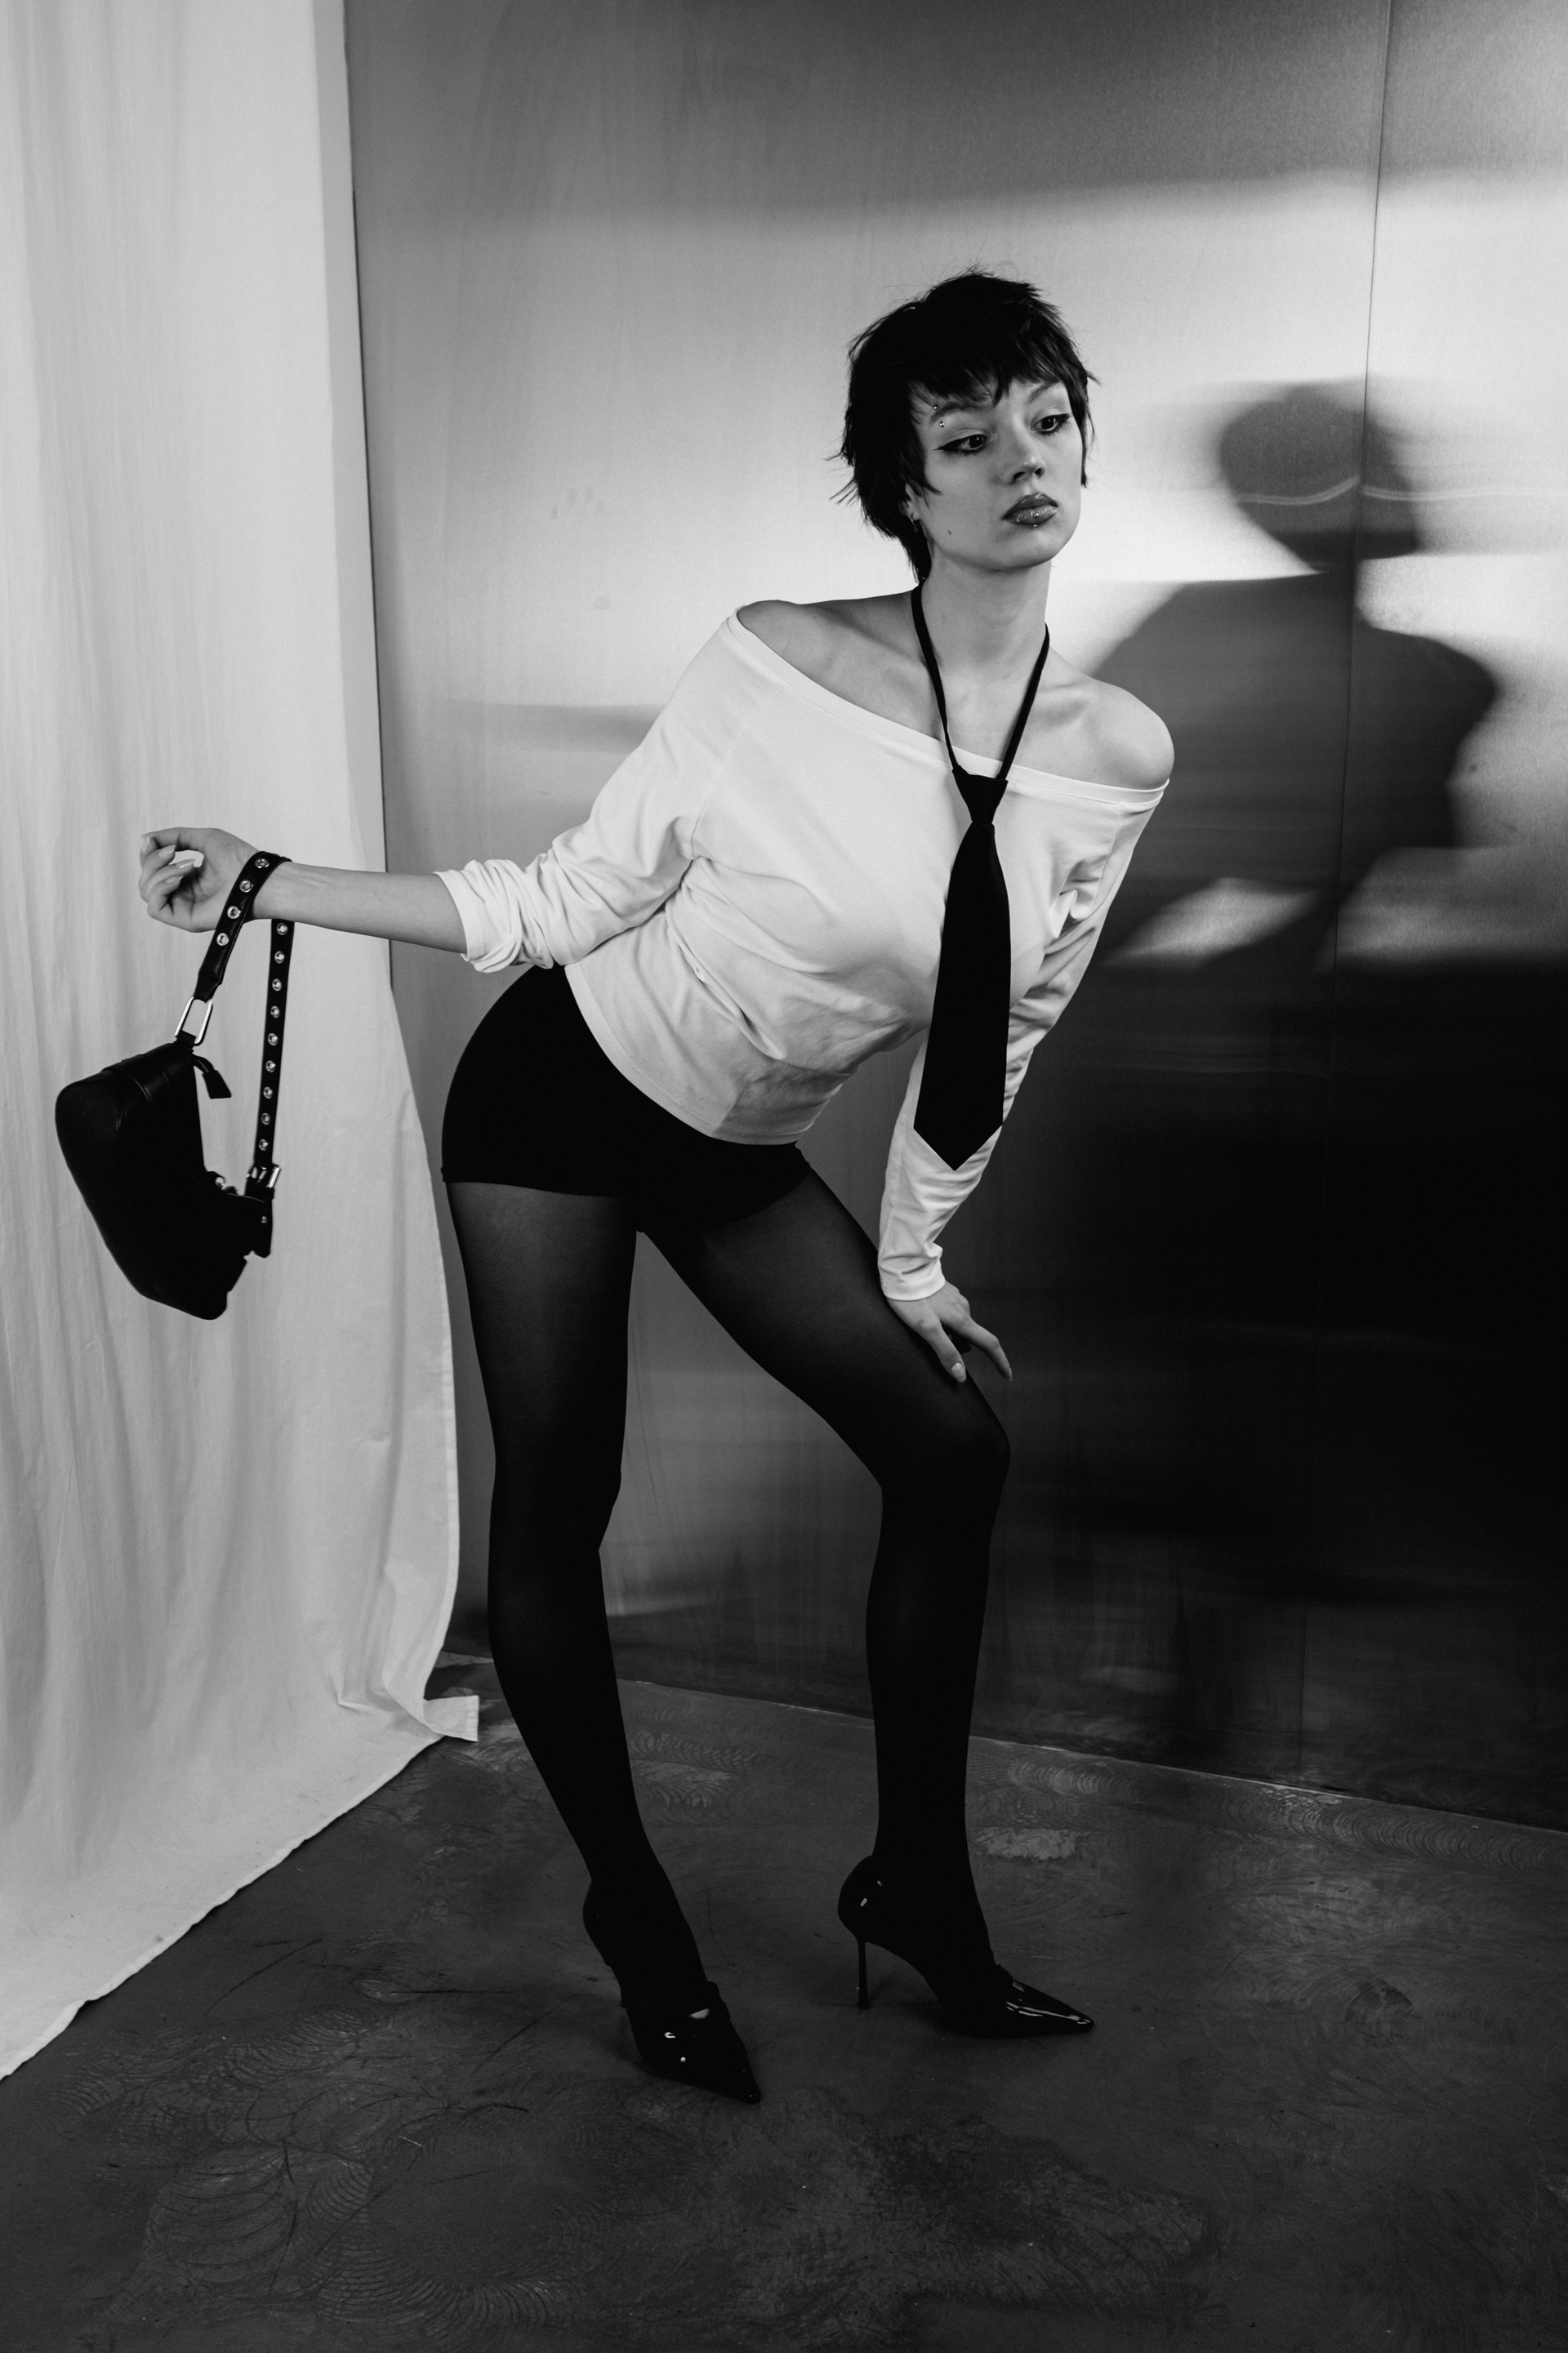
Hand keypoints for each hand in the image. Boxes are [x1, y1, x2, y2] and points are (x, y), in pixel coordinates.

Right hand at [138, 826, 257, 932]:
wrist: (257, 876)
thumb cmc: (239, 858)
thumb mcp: (202, 838)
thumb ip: (174, 836)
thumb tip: (145, 838)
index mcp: (187, 877)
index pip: (152, 868)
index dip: (147, 854)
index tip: (152, 841)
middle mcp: (183, 893)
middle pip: (146, 879)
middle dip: (152, 861)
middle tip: (173, 852)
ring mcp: (184, 907)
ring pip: (147, 892)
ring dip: (160, 873)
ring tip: (187, 866)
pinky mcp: (186, 919)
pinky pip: (155, 909)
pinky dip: (160, 889)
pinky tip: (179, 879)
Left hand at [888, 1281, 1011, 1384]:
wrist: (903, 1268)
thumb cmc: (911, 1299)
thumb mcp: (926, 1329)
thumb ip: (945, 1351)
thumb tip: (961, 1375)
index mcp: (962, 1320)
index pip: (989, 1344)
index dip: (999, 1362)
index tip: (1007, 1375)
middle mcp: (963, 1309)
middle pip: (970, 1337)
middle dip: (958, 1347)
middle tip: (932, 1345)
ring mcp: (956, 1300)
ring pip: (958, 1326)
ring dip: (948, 1334)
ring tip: (923, 1328)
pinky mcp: (946, 1294)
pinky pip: (950, 1315)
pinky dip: (943, 1323)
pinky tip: (925, 1317)